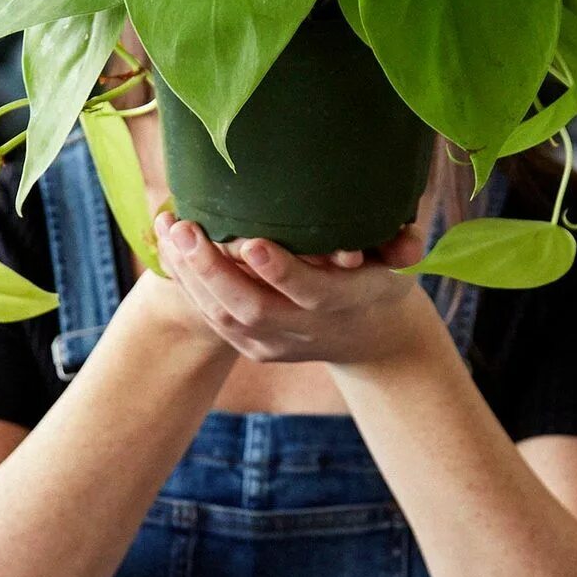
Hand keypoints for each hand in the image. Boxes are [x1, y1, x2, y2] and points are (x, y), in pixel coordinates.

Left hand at [153, 213, 433, 364]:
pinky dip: (188, 285)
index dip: (279, 270)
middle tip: (185, 229)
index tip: (250, 241)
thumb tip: (408, 239)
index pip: (309, 292)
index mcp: (343, 304)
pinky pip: (213, 318)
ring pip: (224, 317)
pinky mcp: (254, 348)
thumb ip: (401, 246)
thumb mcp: (399, 263)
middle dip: (212, 270)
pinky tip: (169, 248)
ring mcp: (275, 344)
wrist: (372, 339)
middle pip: (251, 309)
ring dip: (190, 274)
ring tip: (168, 228)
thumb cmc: (382, 279)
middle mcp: (305, 330)